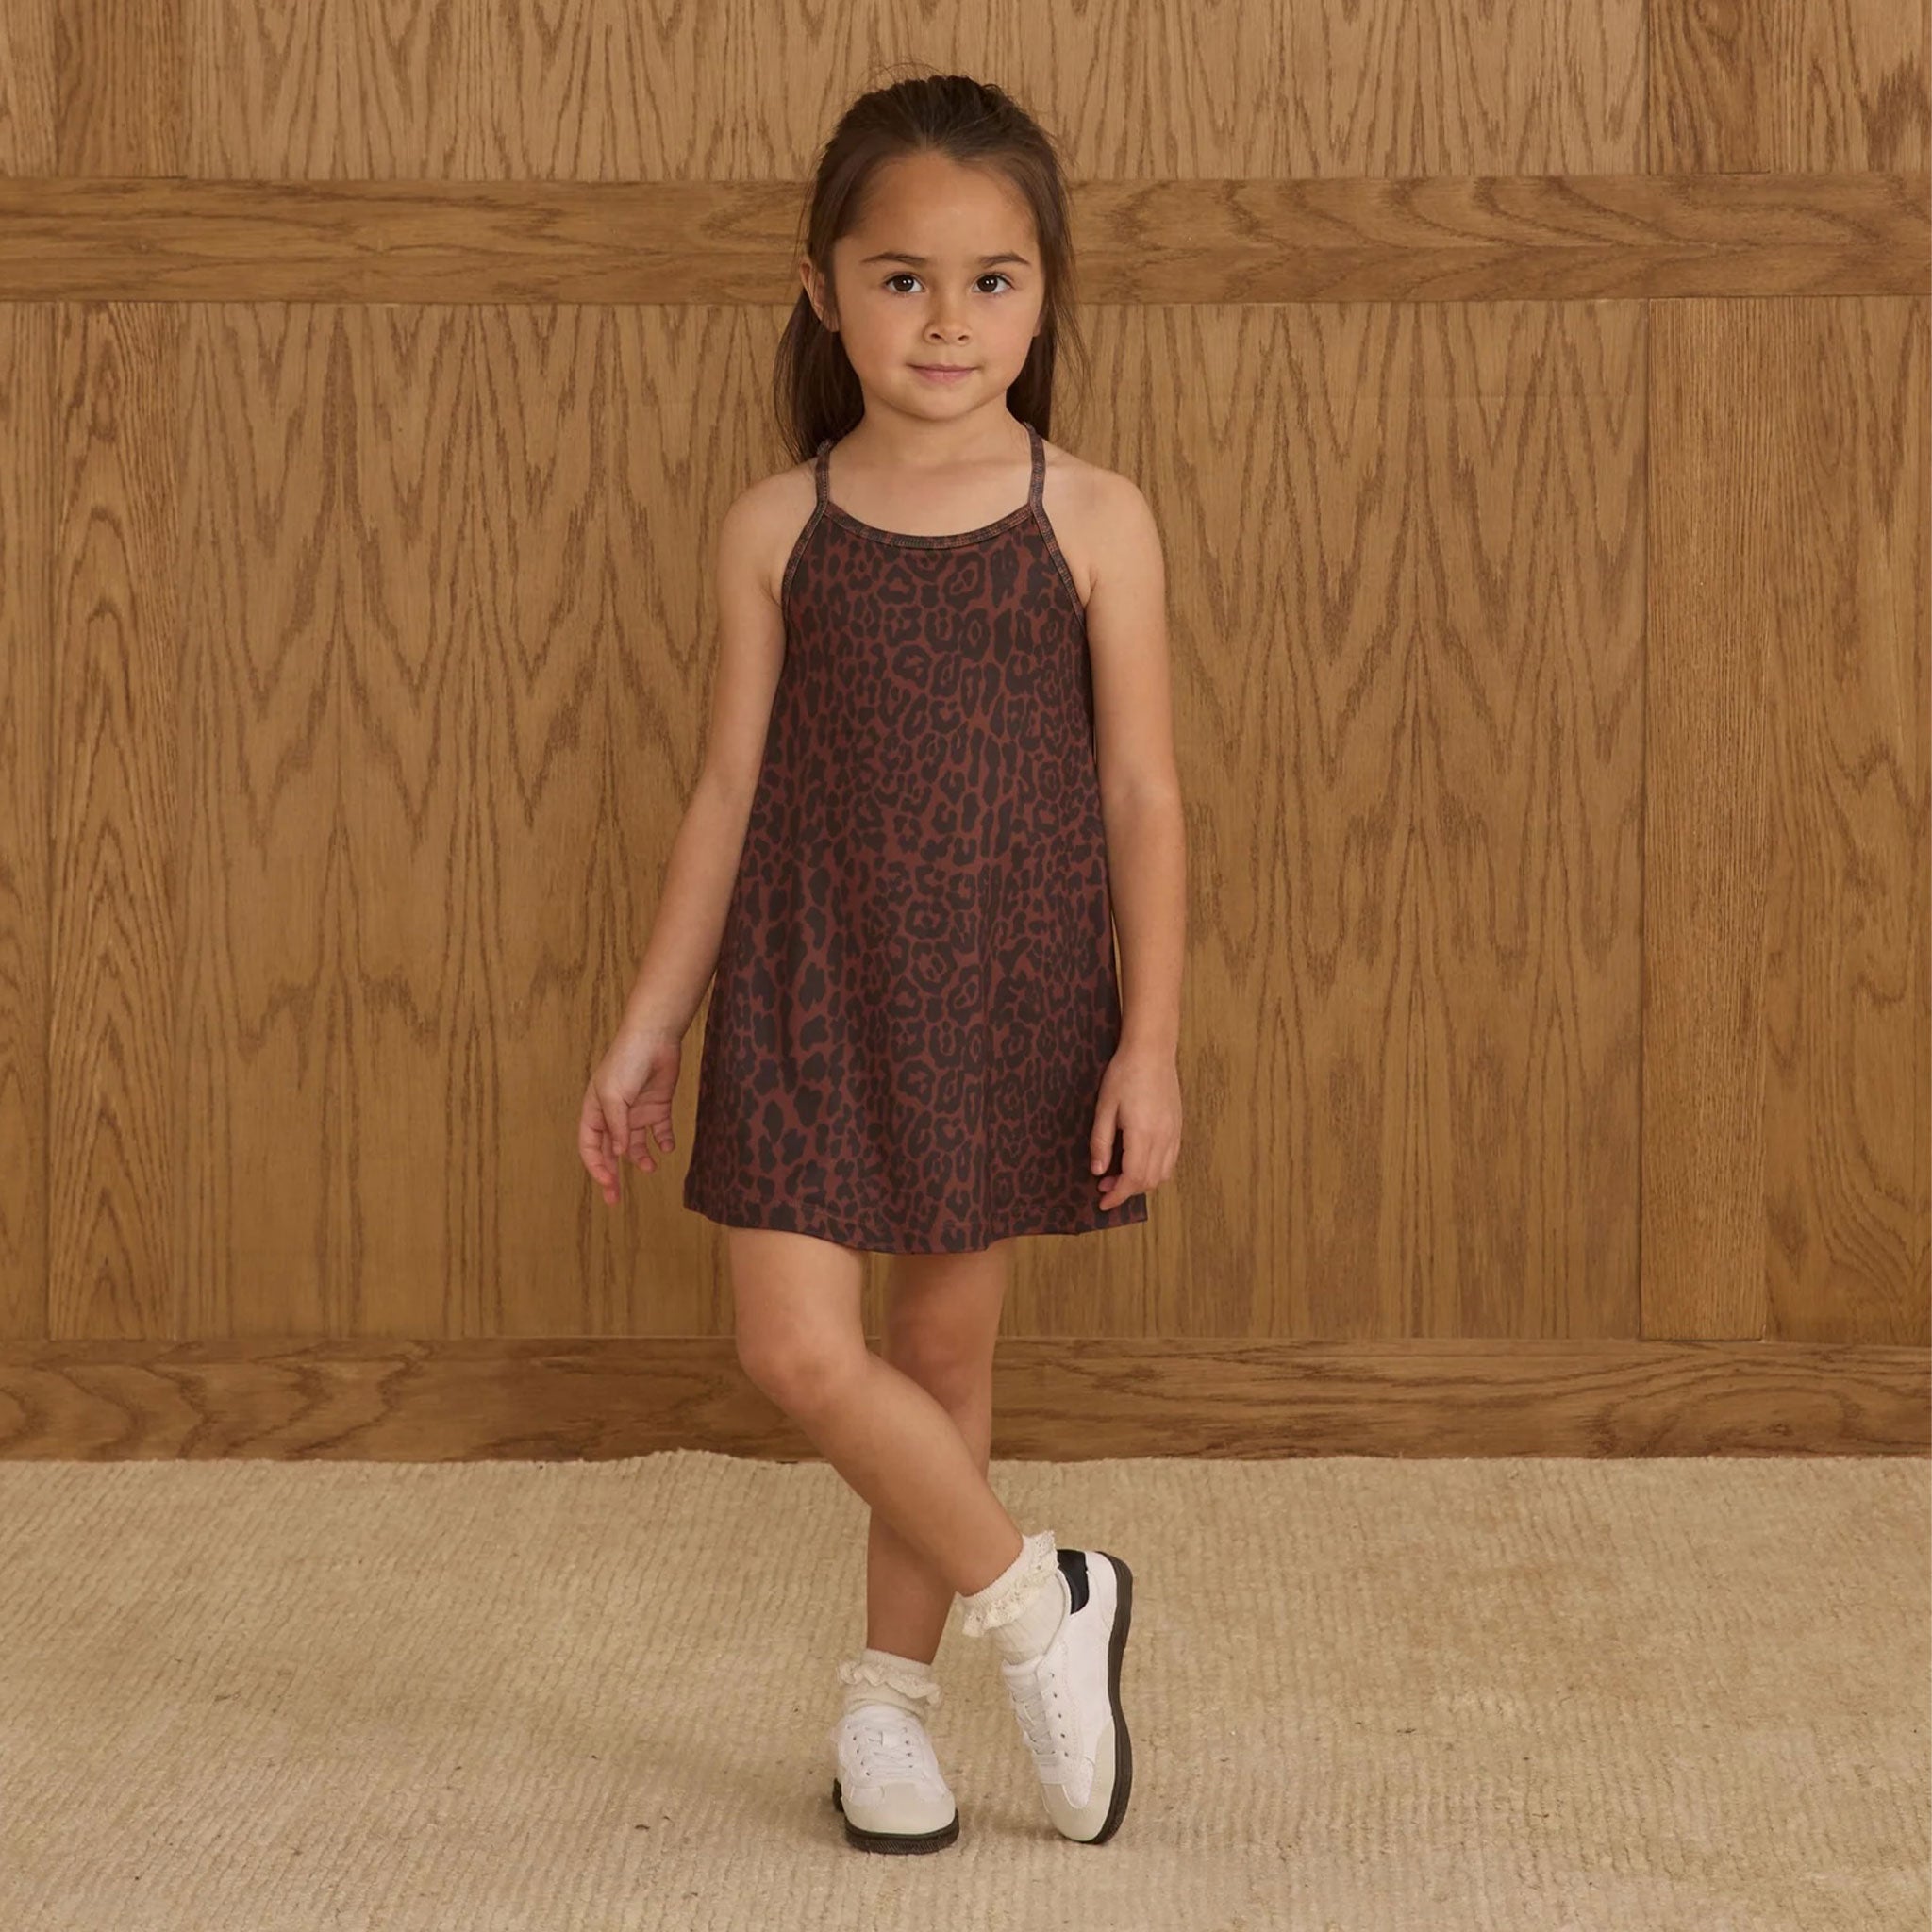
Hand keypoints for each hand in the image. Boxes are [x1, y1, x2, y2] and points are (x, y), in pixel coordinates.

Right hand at [579, 1027, 682, 1206]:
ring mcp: (636, 1111)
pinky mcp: (657, 1106)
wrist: (655, 1037)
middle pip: (610, 1151)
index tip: (607, 1182)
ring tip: (651, 1168)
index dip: (596, 1166)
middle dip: (612, 1174)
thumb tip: (619, 1154)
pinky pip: (659, 1130)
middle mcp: (614, 1114)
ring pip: (635, 1144)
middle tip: (615, 1199)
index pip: (590, 1146)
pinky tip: (667, 1147)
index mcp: (595, 1111)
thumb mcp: (614, 1096)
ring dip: (641, 1159)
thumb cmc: (626, 1062)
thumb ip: (616, 1126)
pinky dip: (663, 1141)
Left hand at [1089, 1042, 1181, 1211]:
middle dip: (1126, 1191)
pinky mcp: (1178, 1127)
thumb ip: (1101, 1142)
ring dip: (1141, 1183)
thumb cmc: (1124, 1074)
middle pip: (1148, 1181)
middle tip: (1103, 1185)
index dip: (1117, 1196)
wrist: (1152, 1051)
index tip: (1102, 1203)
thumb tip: (1098, 1171)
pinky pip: (1171, 1161)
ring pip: (1162, 1174)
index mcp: (1143, 1135)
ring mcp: (1173, 1133)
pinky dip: (1156, 1171)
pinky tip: (1139, 1163)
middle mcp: (1163, 1138)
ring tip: (1120, 1175)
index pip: (1132, 1179)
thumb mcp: (1104, 1107)